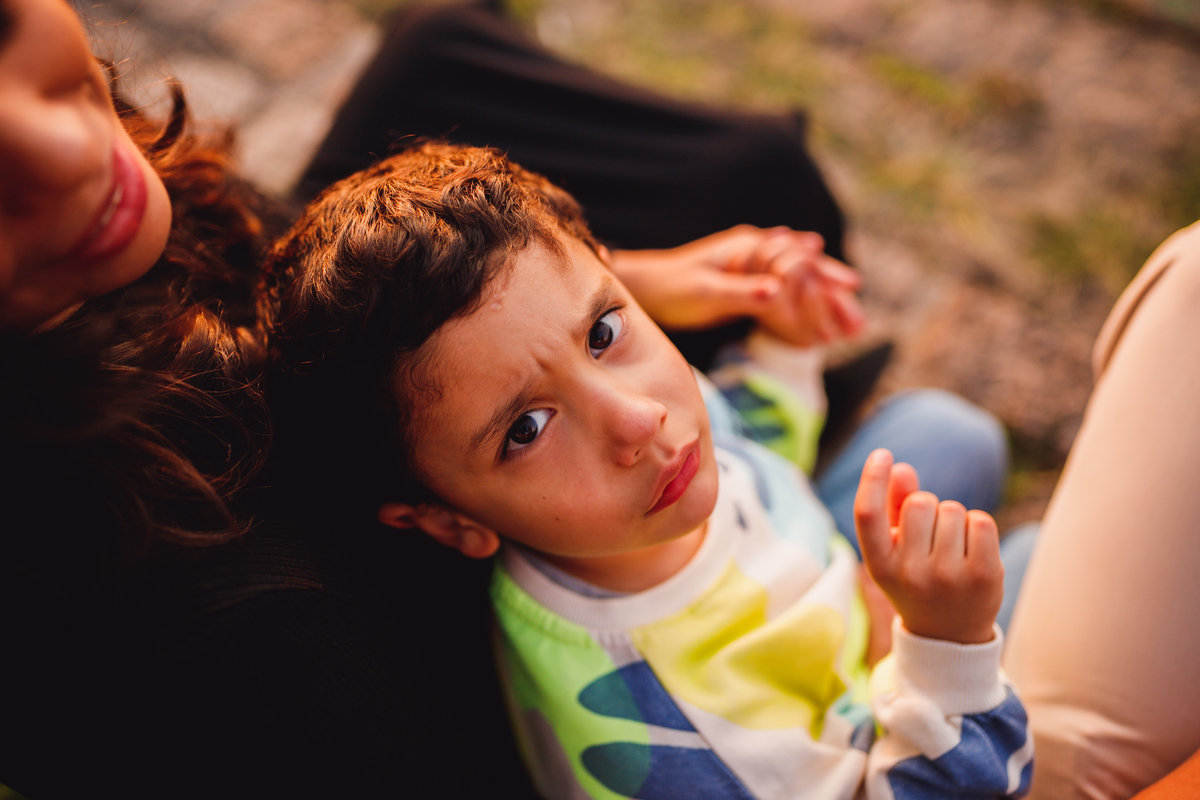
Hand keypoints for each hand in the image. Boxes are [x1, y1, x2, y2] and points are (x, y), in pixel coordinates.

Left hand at [607, 225, 863, 338]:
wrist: (645, 288)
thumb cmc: (671, 286)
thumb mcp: (705, 291)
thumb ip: (742, 292)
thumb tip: (776, 291)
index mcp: (750, 248)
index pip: (800, 260)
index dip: (825, 279)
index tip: (849, 295)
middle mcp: (758, 254)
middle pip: (808, 272)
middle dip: (834, 296)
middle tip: (858, 324)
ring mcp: (755, 271)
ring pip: (801, 286)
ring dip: (824, 306)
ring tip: (849, 329)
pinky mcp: (749, 290)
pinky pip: (786, 299)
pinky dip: (804, 312)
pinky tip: (821, 326)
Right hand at [854, 449, 1002, 644]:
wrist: (949, 634)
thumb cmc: (917, 580)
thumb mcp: (895, 550)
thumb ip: (893, 508)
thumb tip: (901, 468)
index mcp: (880, 566)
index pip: (868, 514)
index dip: (873, 479)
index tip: (882, 454)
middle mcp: (910, 573)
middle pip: (920, 502)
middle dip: (927, 506)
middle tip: (929, 537)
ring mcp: (948, 576)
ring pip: (952, 509)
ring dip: (953, 520)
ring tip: (950, 550)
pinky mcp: (983, 575)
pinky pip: (980, 521)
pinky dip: (977, 526)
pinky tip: (971, 550)